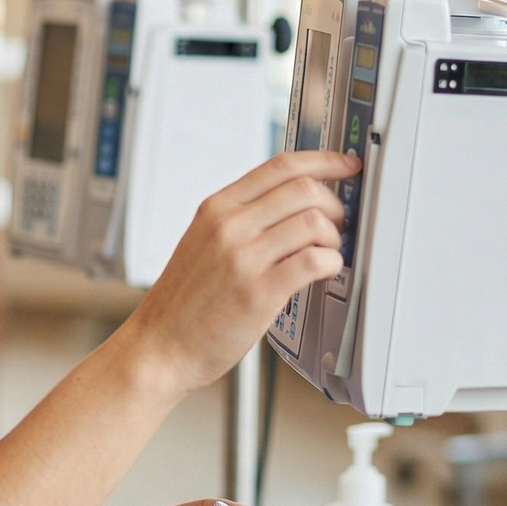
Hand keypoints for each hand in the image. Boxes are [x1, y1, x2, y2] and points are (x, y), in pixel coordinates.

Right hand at [128, 150, 357, 392]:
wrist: (160, 344)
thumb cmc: (183, 301)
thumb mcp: (202, 242)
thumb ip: (240, 219)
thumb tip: (293, 206)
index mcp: (216, 208)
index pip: (280, 166)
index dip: (324, 161)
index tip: (346, 165)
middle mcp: (228, 225)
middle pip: (303, 189)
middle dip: (335, 204)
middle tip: (338, 223)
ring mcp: (242, 257)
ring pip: (313, 222)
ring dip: (334, 237)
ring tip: (326, 253)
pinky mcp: (259, 291)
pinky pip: (314, 261)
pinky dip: (331, 264)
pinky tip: (323, 272)